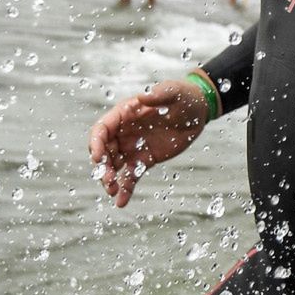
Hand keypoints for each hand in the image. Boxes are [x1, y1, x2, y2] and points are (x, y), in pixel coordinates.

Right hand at [87, 78, 210, 207]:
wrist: (197, 111)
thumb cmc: (182, 96)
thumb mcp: (173, 92)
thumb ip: (158, 95)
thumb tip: (142, 98)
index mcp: (124, 113)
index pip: (102, 129)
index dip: (96, 143)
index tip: (98, 158)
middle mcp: (124, 131)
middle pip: (104, 150)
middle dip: (102, 166)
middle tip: (108, 181)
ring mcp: (133, 147)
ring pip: (114, 166)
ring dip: (110, 179)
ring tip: (112, 192)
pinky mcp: (144, 160)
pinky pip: (131, 176)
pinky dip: (125, 189)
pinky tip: (121, 202)